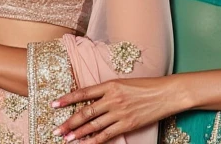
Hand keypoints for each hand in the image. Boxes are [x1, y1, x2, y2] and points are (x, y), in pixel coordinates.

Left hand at [52, 77, 175, 142]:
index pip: (83, 92)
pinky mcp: (128, 124)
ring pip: (94, 125)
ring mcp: (120, 112)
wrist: (166, 93)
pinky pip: (107, 134)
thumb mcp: (122, 83)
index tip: (54, 104)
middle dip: (69, 122)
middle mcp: (112, 98)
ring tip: (67, 138)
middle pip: (86, 112)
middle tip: (57, 129)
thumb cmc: (145, 86)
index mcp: (109, 84)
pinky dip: (95, 140)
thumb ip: (105, 91)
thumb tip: (88, 99)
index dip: (67, 99)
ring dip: (79, 133)